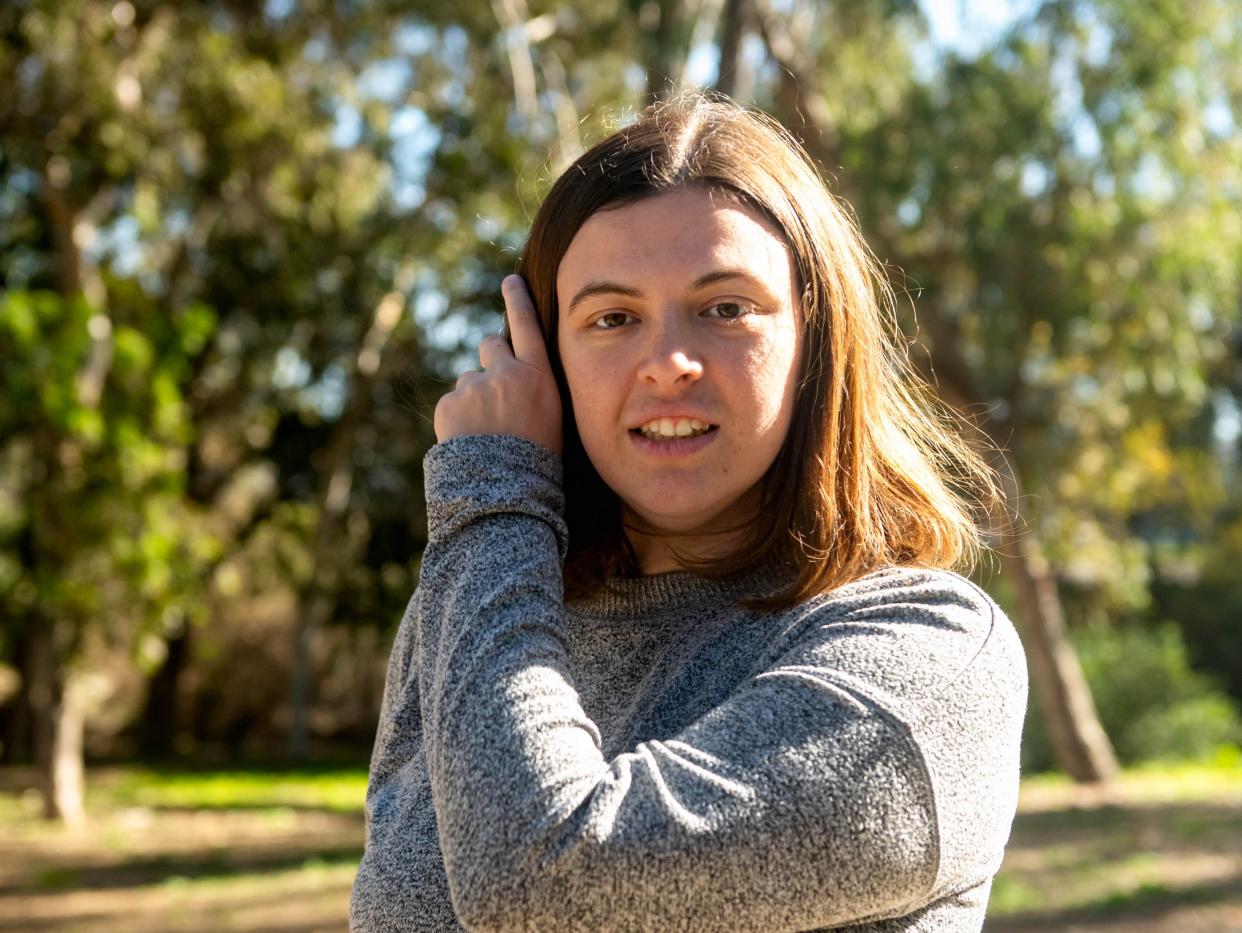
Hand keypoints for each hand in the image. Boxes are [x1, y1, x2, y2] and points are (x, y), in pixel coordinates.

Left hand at [433, 275, 563, 456]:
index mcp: (538, 376)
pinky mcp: (449, 404)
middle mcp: (505, 373)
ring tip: (485, 434)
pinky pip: (453, 404)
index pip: (527, 325)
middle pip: (491, 346)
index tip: (510, 280)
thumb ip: (533, 390)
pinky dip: (458, 419)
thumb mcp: (554, 420)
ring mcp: (474, 387)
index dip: (518, 299)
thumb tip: (515, 381)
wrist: (506, 491)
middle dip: (491, 360)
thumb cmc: (539, 461)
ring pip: (470, 382)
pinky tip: (470, 442)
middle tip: (495, 391)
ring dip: (474, 399)